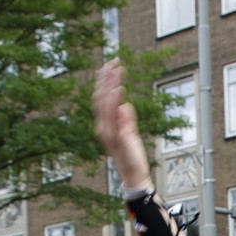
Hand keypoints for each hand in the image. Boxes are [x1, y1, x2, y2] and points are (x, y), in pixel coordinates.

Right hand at [93, 61, 150, 188]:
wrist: (135, 174)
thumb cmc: (132, 154)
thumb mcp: (130, 132)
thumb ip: (126, 118)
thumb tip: (125, 104)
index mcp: (104, 124)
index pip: (101, 98)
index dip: (104, 82)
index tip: (109, 66)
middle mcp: (102, 127)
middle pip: (100, 97)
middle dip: (105, 78)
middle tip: (112, 62)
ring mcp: (107, 132)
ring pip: (104, 103)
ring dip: (109, 85)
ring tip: (115, 70)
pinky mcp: (115, 137)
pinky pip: (112, 116)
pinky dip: (114, 102)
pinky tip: (118, 90)